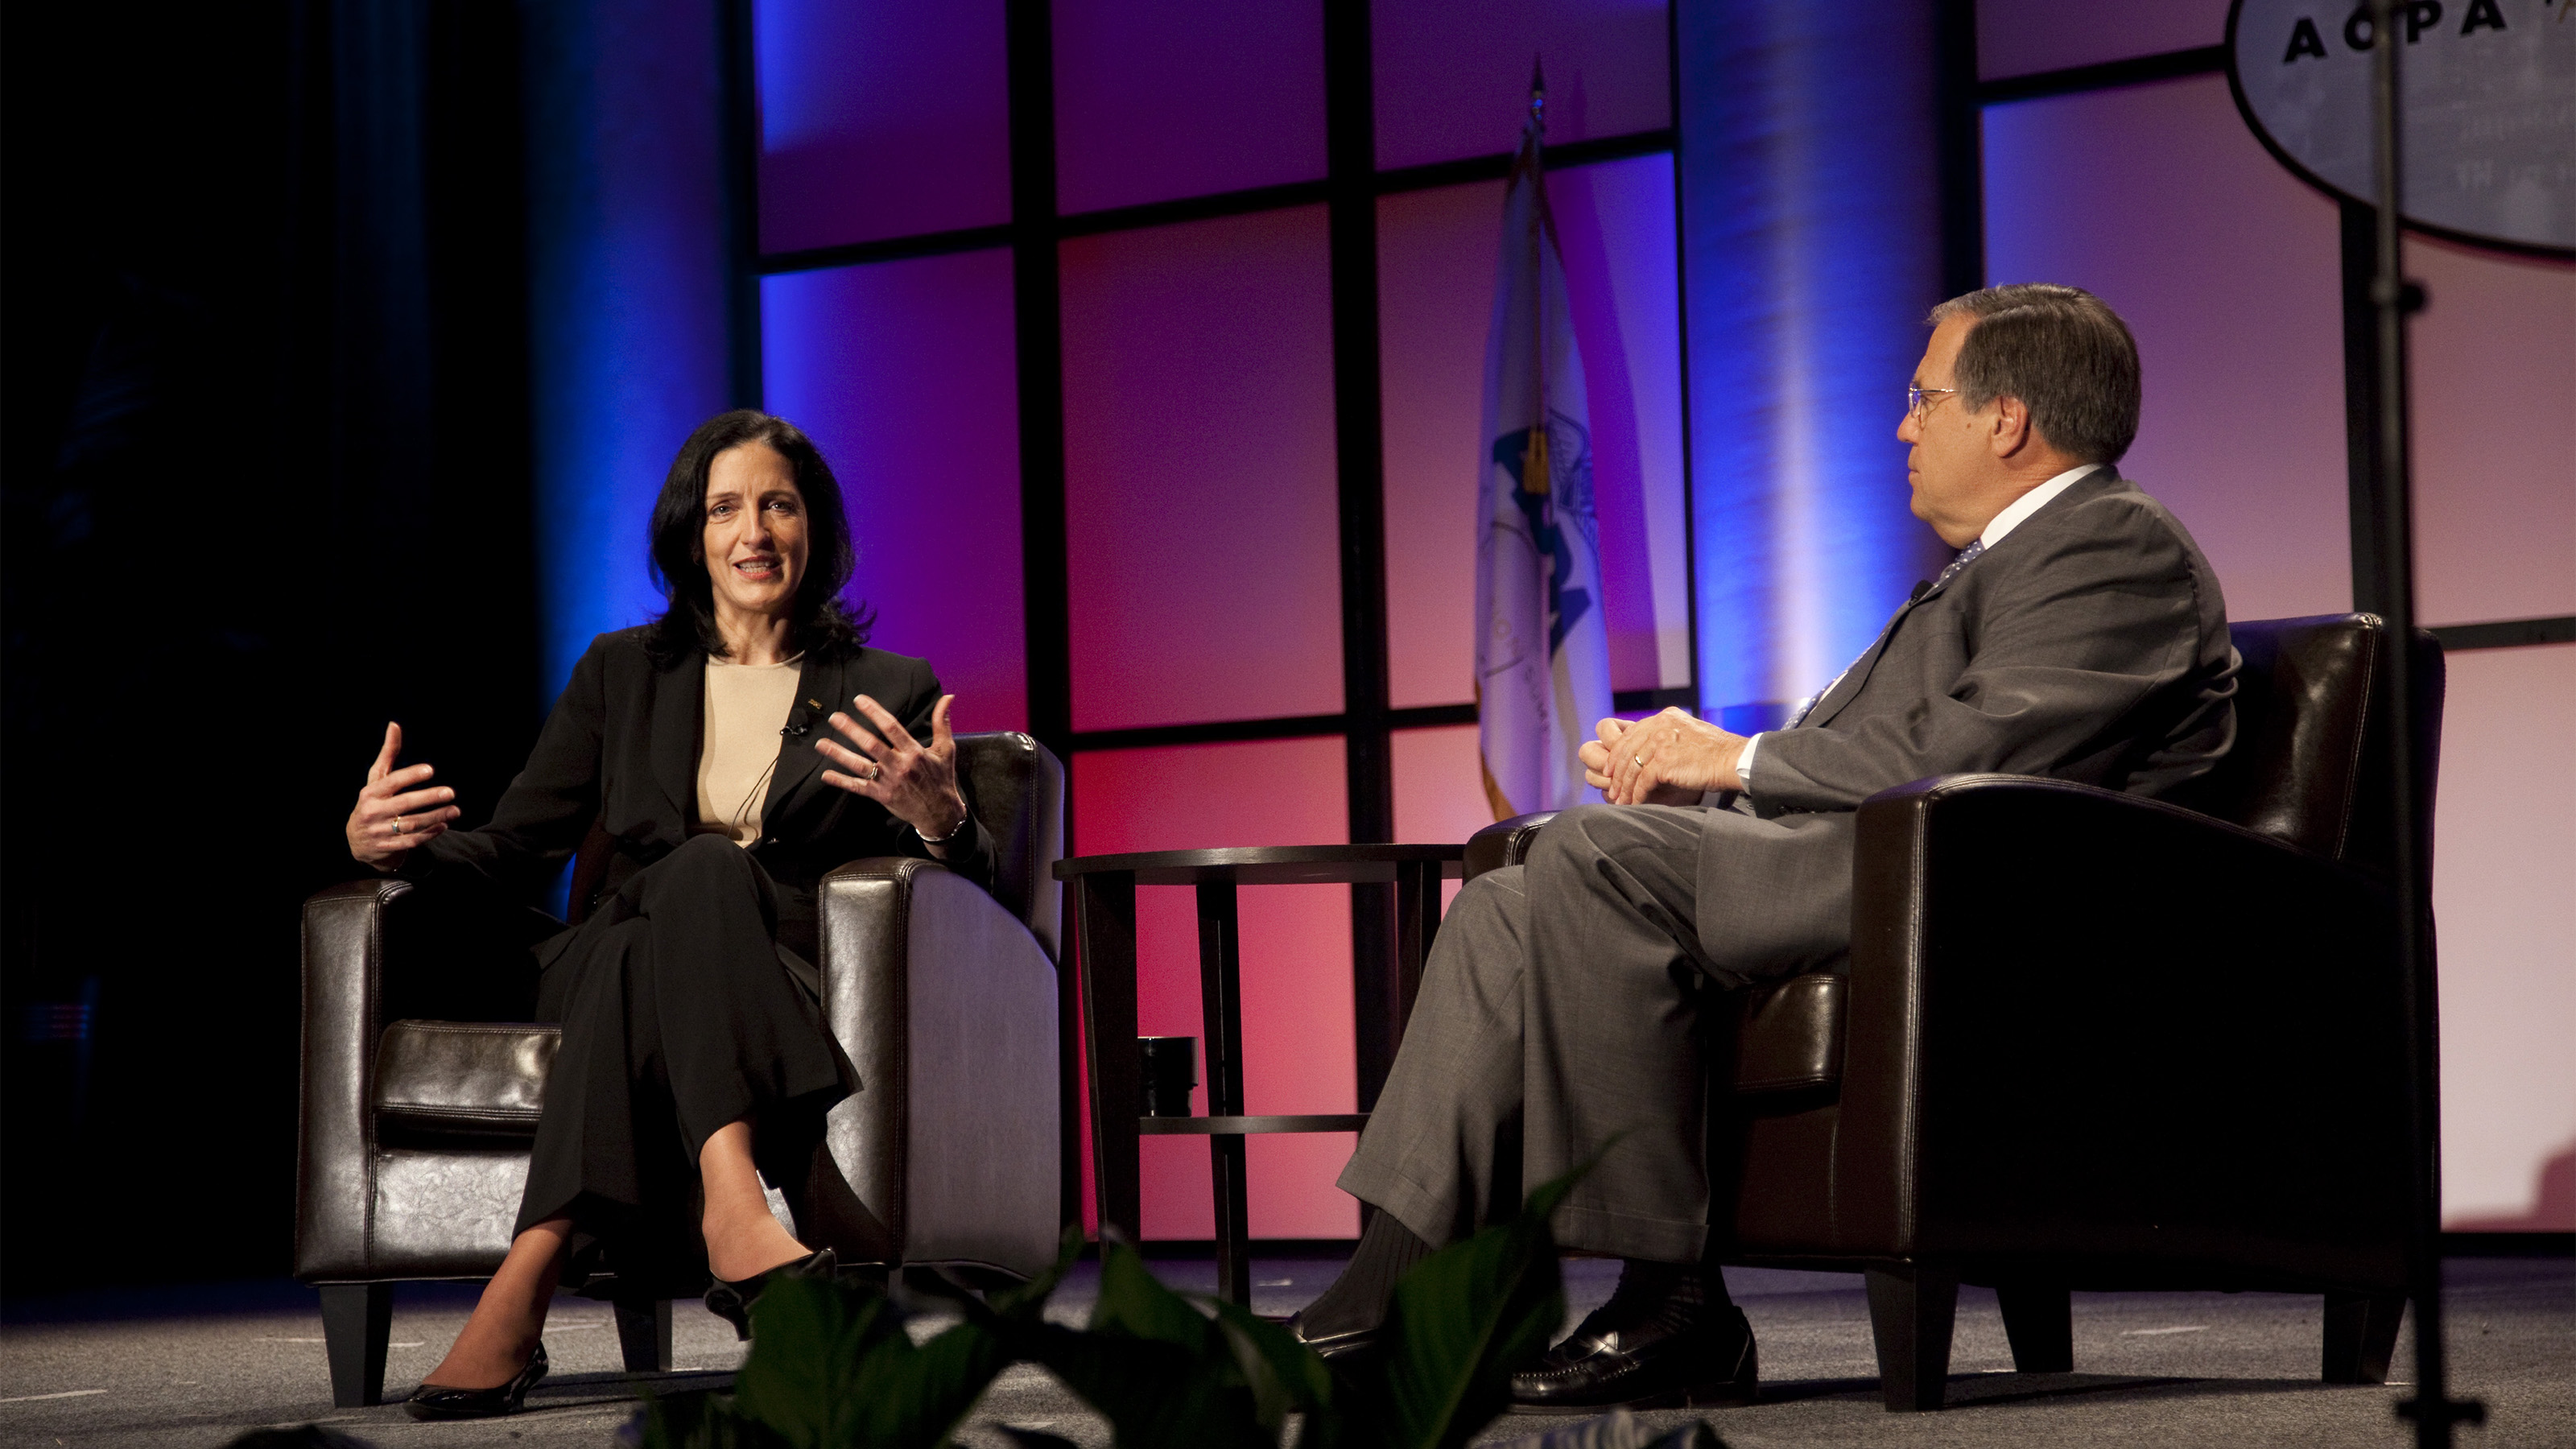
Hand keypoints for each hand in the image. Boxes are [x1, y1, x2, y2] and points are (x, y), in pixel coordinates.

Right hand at [346, 722, 459, 868]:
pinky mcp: (387, 847)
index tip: (430, 770)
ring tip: (455, 810)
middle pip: (404, 804)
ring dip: (435, 817)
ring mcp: (379, 831)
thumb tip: (395, 724)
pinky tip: (444, 825)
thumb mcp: (376, 779)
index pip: (391, 782)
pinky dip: (429, 834)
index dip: (410, 775)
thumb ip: (388, 754)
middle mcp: (372, 811)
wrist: (357, 841)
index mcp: (370, 793)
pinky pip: (411, 841)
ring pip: (411, 824)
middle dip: (428, 798)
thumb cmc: (372, 802)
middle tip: (450, 792)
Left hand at [817, 693, 968, 844]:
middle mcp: (899, 766)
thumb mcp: (946, 749)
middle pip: (871, 744)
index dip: (875, 713)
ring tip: (821, 743)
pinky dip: (842, 781)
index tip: (859, 700)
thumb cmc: (941, 778)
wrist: (940, 812)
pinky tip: (826, 774)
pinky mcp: (881, 796)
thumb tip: (948, 697)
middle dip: (851, 730)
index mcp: (914, 752)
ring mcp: (888, 782)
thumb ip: (942, 722)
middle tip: (835, 717)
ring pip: (860, 765)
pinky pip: (858, 787)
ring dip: (839, 754)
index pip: (891, 728)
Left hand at [1582, 708, 1747, 804]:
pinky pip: (1642, 781)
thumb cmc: (1716, 753)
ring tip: (1621, 800)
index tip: (1611, 769)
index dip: (1618, 753)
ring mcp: (1662, 741)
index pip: (1632, 734)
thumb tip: (1649, 752)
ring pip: (1632, 767)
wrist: (1734, 760)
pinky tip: (1635, 803)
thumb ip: (1669, 736)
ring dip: (1624, 787)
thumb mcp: (1689, 734)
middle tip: (1611, 789)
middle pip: (1626, 750)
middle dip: (1616, 773)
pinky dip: (1637, 794)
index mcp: (1665, 717)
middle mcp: (1661, 725)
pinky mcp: (1665, 761)